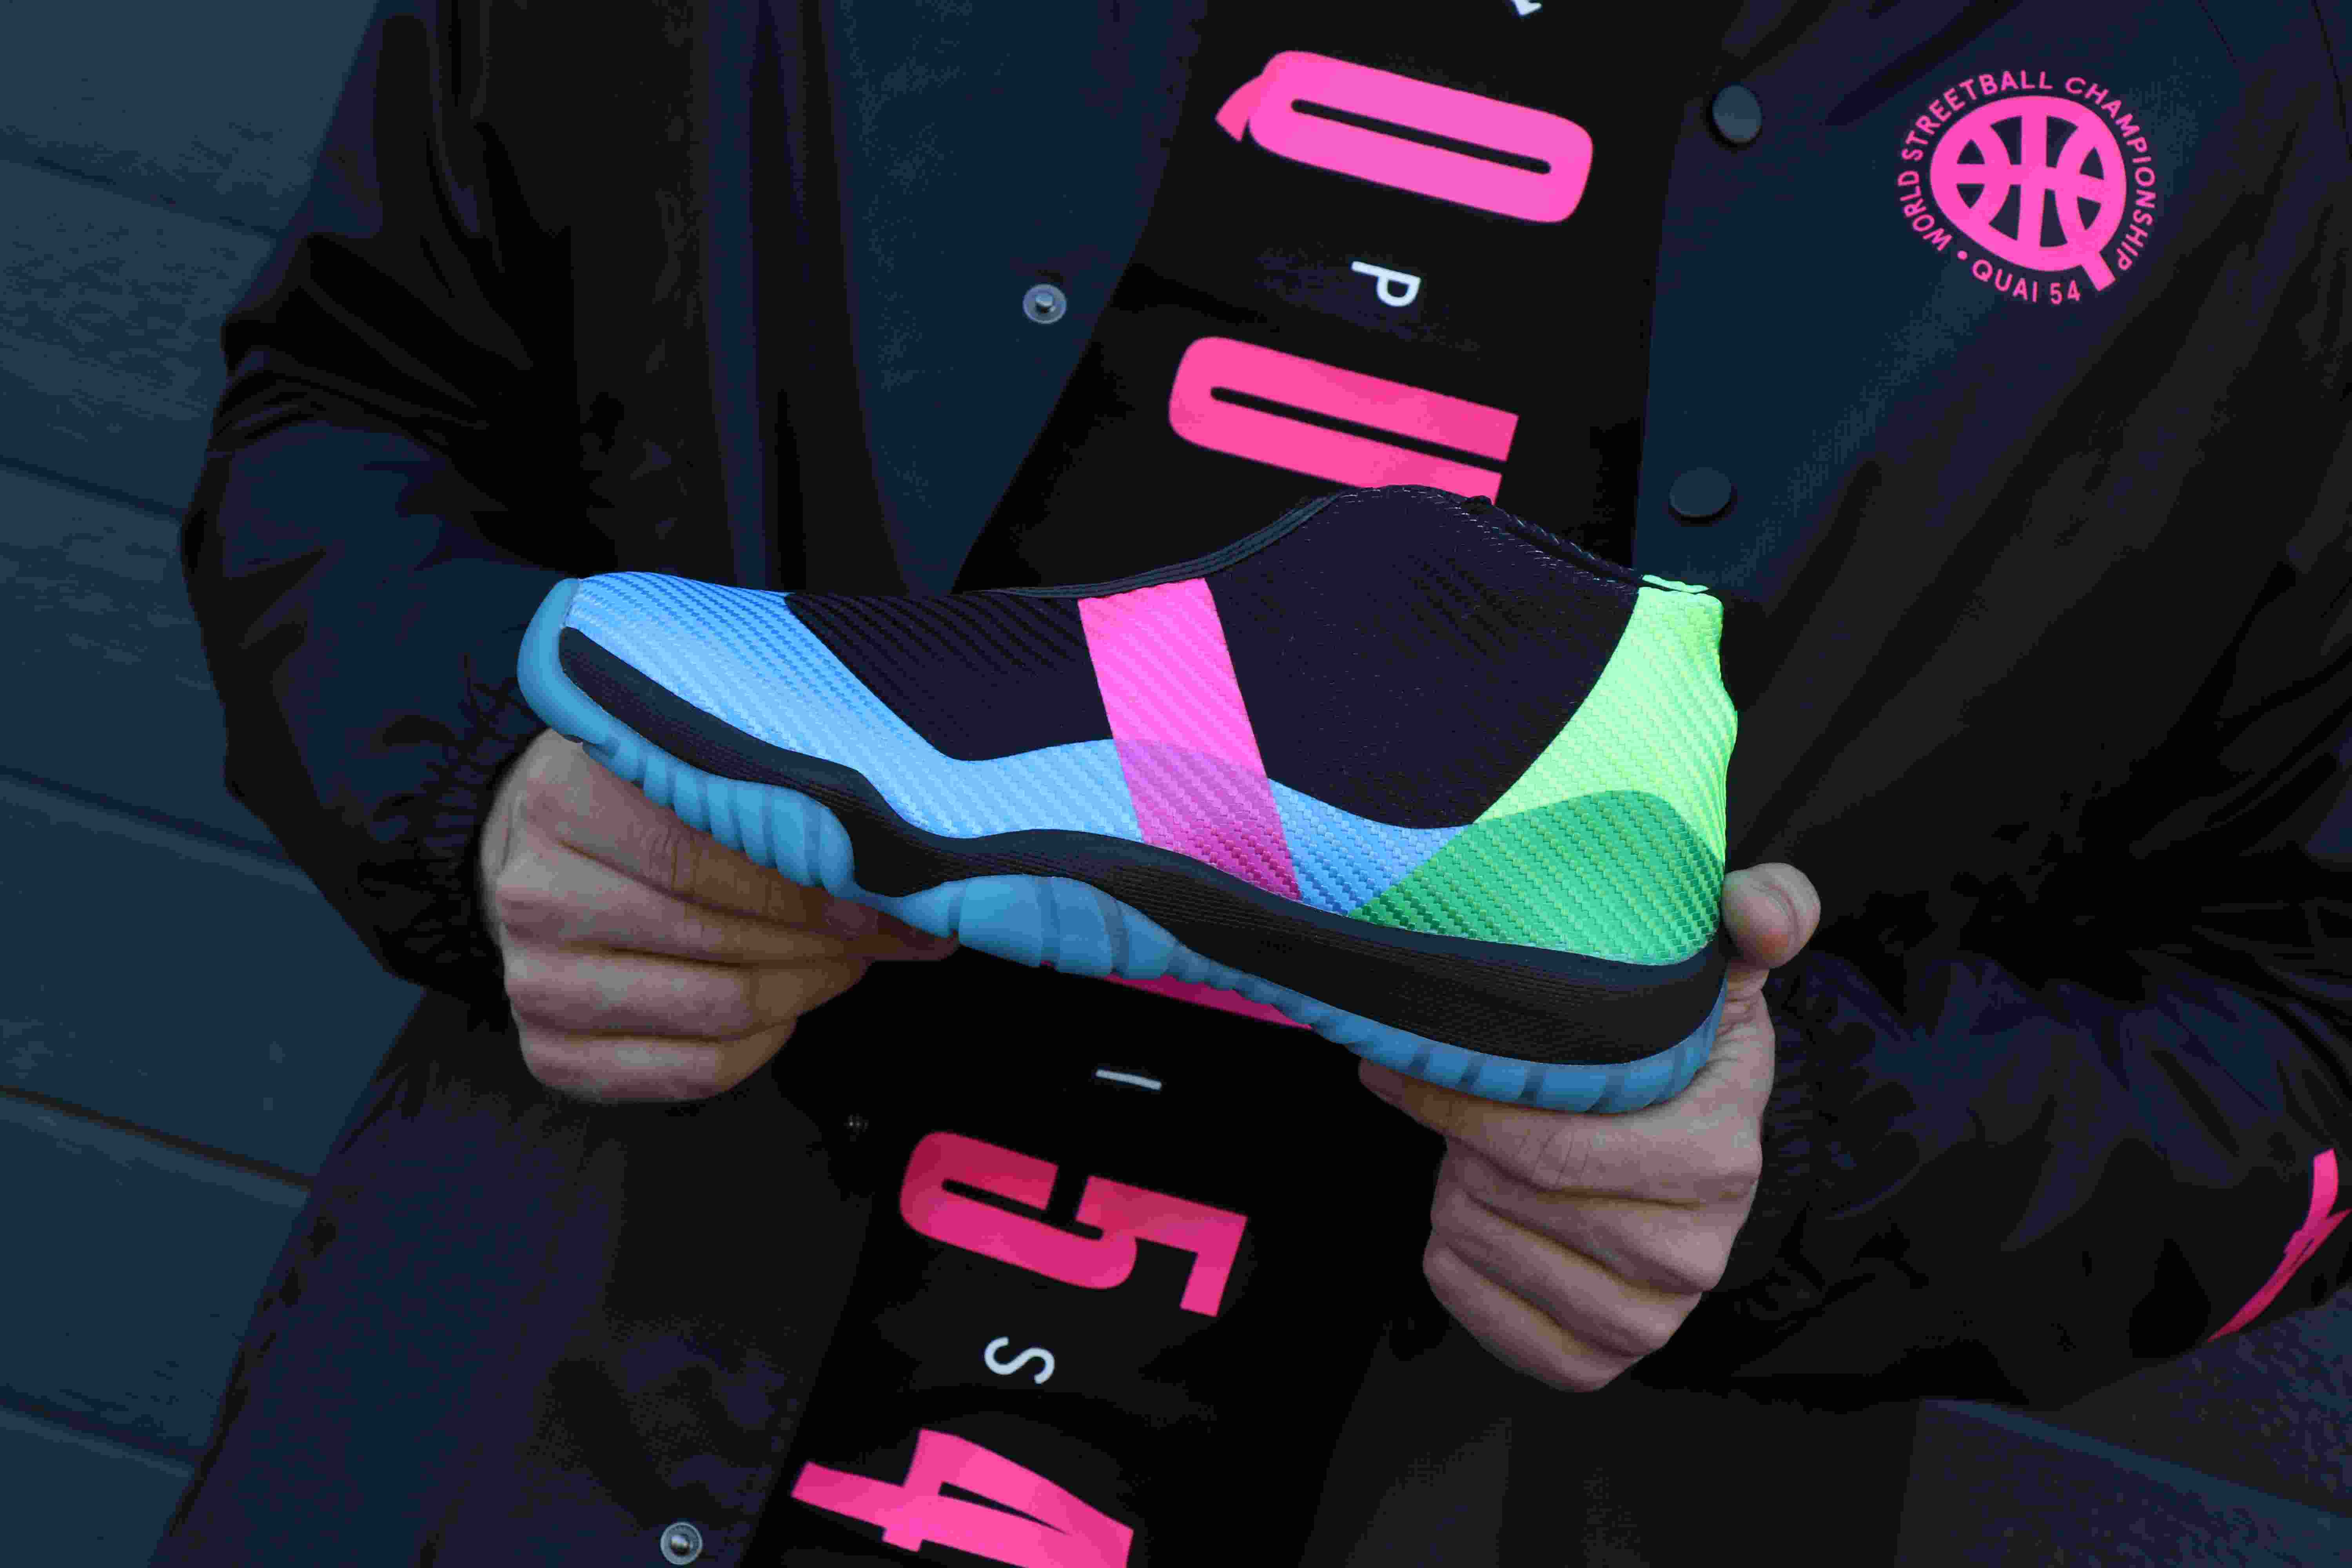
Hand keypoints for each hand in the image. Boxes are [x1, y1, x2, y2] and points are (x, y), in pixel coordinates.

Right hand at [478, 728, 957, 1103]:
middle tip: (889, 926)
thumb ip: (779, 802)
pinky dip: (767, 1042)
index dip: (810, 881)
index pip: (707, 857)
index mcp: (564, 804)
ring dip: (808, 985)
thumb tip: (913, 869)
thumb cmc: (639, 799)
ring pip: (720, 1008)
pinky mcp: (554, 1055)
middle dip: (827, 937)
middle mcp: (537, 897)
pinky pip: (696, 1069)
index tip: (887, 886)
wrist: (543, 847)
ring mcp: (538, 985)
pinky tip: (792, 1003)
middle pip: (724, 938)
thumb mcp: (689, 767)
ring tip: (850, 957)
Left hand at [1358, 863, 1819, 1391]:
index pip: (1547, 1142)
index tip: (1411, 1051)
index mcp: (1717, 1158)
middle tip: (1470, 1100)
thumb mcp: (1725, 970)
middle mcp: (1690, 1254)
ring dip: (1456, 1186)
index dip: (1459, 1093)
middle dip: (1461, 1134)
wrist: (1688, 1157)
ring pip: (1477, 1242)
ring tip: (1486, 1152)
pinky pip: (1472, 1305)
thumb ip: (1759, 913)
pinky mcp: (1594, 1359)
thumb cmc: (1685, 1054)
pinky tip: (1481, 1212)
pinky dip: (1450, 1255)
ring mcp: (1646, 1318)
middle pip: (1502, 1190)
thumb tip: (1764, 916)